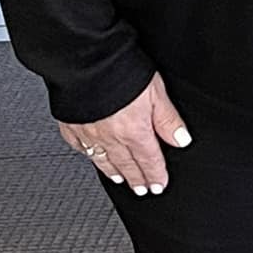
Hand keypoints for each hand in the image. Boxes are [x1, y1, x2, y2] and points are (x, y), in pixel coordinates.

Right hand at [56, 73, 191, 197]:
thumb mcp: (156, 92)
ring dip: (114, 172)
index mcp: (134, 131)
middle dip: (137, 179)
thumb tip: (181, 140)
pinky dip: (88, 155)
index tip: (159, 185)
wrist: (85, 62)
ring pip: (103, 159)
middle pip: (127, 164)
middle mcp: (111, 137)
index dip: (156, 174)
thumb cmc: (121, 72)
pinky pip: (80, 147)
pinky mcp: (70, 124)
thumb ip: (168, 119)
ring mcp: (89, 132)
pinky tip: (91, 156)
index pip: (149, 160)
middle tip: (142, 190)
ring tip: (121, 179)